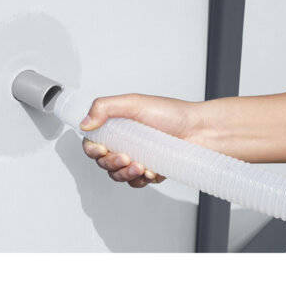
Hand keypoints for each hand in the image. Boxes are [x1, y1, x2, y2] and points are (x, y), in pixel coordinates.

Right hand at [80, 94, 200, 187]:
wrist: (200, 131)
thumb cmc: (173, 114)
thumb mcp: (134, 102)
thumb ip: (104, 107)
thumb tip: (85, 123)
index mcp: (116, 126)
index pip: (92, 142)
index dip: (92, 149)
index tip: (101, 149)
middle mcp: (124, 142)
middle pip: (102, 161)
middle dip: (111, 163)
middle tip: (125, 157)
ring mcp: (136, 158)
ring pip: (117, 175)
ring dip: (125, 173)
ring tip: (140, 165)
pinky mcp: (148, 171)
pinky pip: (135, 183)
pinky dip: (140, 179)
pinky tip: (151, 170)